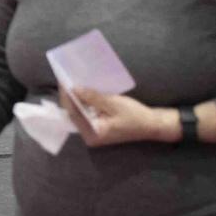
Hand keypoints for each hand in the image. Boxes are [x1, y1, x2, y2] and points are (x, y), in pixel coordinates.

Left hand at [58, 88, 172, 147]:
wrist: (152, 125)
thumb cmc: (135, 116)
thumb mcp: (114, 104)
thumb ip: (93, 98)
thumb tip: (74, 89)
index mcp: (93, 134)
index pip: (73, 113)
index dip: (67, 97)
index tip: (63, 82)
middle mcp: (90, 136)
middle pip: (74, 113)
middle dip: (70, 97)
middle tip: (66, 79)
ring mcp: (93, 132)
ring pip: (79, 113)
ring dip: (76, 99)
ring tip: (72, 82)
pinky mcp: (98, 127)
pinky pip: (86, 113)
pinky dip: (84, 103)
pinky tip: (83, 91)